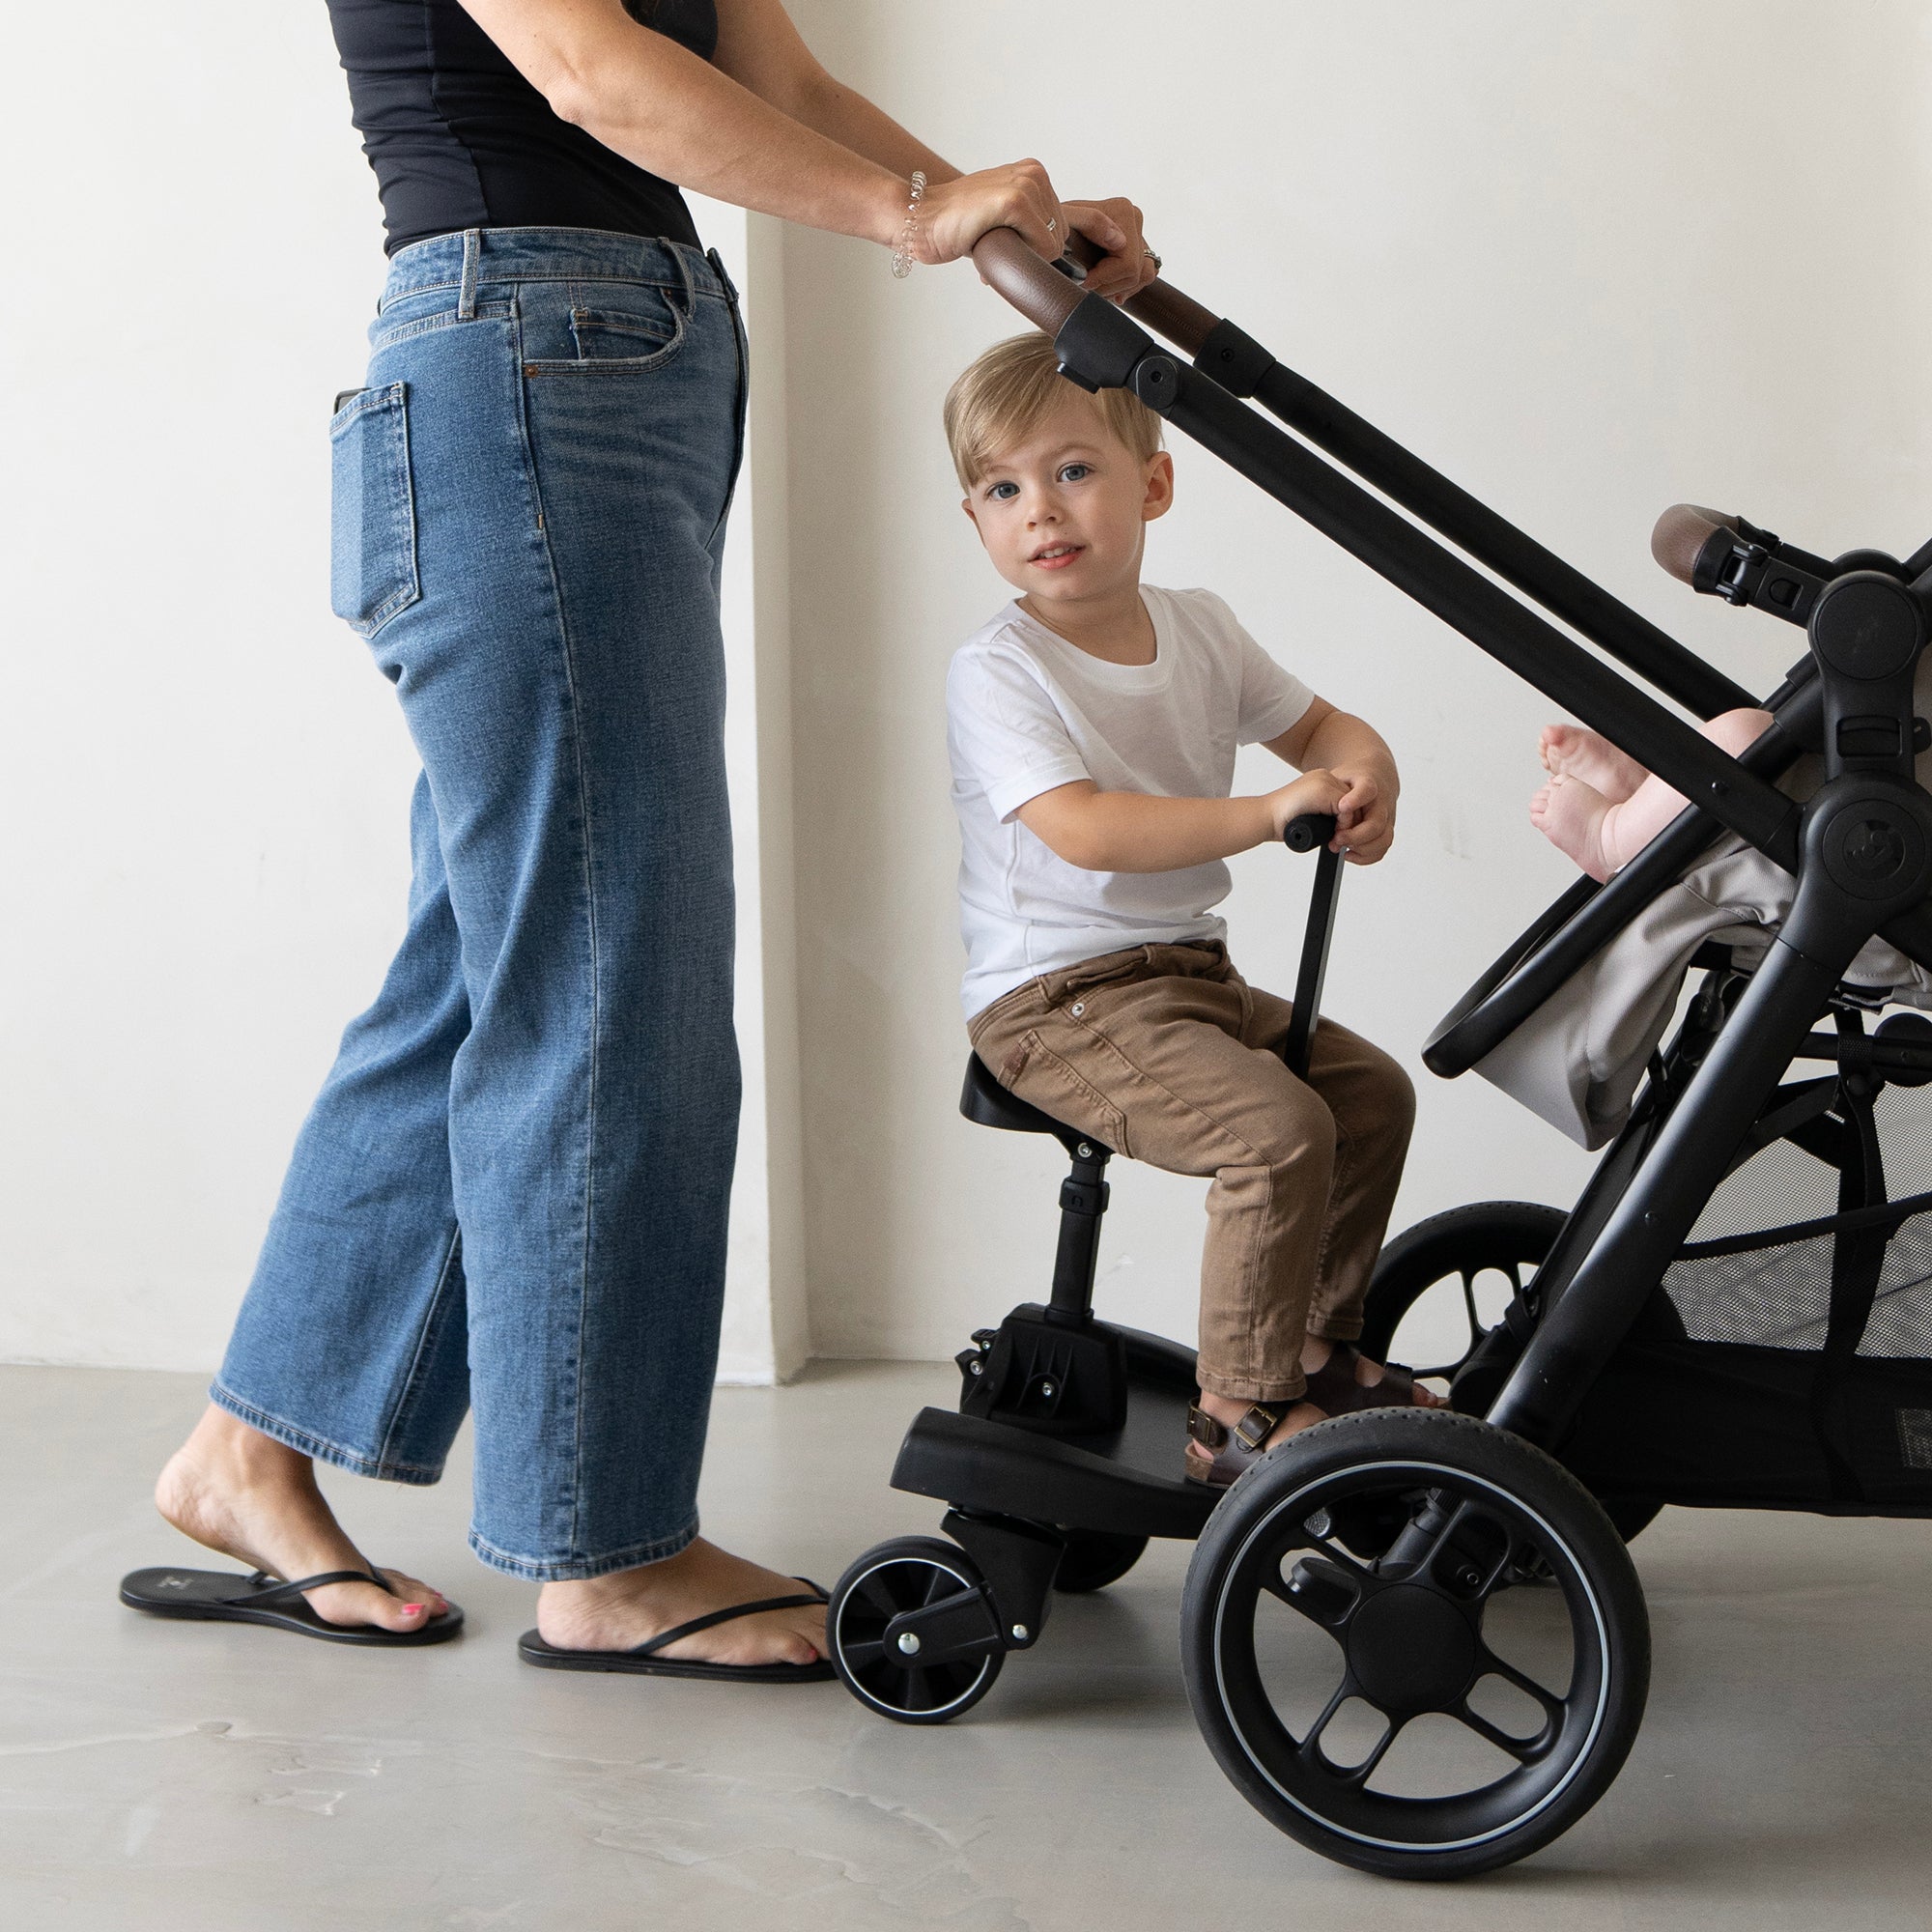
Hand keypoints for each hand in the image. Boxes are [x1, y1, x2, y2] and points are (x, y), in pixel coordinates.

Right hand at [917, 159, 1065, 267]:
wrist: (921, 219)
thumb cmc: (957, 224)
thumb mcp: (1002, 215)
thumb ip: (1029, 225)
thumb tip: (1057, 256)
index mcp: (1034, 173)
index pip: (1061, 226)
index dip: (1035, 246)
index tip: (1005, 241)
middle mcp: (1034, 173)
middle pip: (1061, 236)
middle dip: (1032, 252)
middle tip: (997, 244)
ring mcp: (1026, 185)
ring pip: (1054, 245)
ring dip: (1023, 256)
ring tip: (992, 241)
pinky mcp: (1016, 202)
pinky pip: (1044, 249)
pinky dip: (1021, 260)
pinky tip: (992, 247)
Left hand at [1061, 197, 1156, 299]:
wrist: (1049, 227)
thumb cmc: (1053, 225)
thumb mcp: (1065, 220)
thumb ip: (1092, 222)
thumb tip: (1120, 242)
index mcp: (1122, 211)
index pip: (1127, 263)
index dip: (1104, 279)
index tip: (1084, 282)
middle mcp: (1135, 219)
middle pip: (1135, 272)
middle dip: (1109, 286)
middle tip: (1086, 288)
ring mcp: (1139, 233)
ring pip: (1143, 276)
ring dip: (1118, 288)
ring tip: (1097, 289)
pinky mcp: (1139, 248)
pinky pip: (1146, 275)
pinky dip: (1129, 286)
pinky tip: (1110, 289)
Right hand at [1265, 768, 1349, 843]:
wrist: (1265, 818)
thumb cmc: (1282, 820)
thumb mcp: (1309, 812)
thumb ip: (1326, 811)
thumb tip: (1345, 822)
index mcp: (1320, 780)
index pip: (1346, 796)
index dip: (1347, 816)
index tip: (1339, 832)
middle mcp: (1323, 777)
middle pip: (1352, 799)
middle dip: (1349, 820)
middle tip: (1339, 837)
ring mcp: (1323, 781)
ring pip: (1351, 803)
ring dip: (1346, 823)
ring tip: (1335, 836)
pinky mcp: (1323, 790)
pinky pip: (1346, 808)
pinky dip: (1343, 823)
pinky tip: (1333, 832)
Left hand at [1330, 765, 1397, 863]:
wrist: (1374, 776)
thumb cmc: (1353, 779)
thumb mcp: (1339, 776)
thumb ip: (1330, 791)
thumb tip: (1315, 811)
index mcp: (1369, 784)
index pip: (1367, 790)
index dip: (1356, 799)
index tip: (1341, 807)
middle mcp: (1382, 803)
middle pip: (1376, 824)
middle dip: (1355, 835)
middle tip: (1337, 838)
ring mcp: (1387, 818)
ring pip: (1383, 839)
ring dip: (1361, 849)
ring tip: (1341, 847)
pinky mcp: (1386, 831)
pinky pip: (1382, 849)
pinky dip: (1365, 857)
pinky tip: (1348, 854)